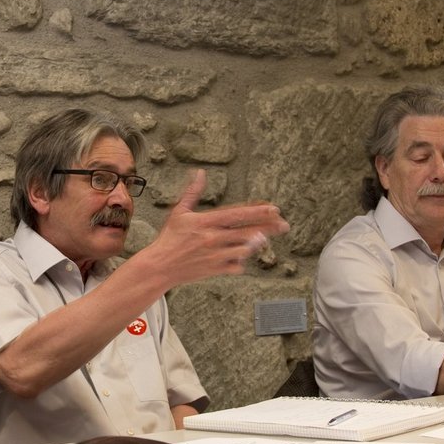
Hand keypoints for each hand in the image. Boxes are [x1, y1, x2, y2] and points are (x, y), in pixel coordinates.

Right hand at [146, 170, 289, 287]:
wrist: (159, 266)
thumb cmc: (169, 238)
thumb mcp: (179, 212)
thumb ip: (193, 193)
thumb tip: (200, 173)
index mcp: (206, 222)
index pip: (238, 215)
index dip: (258, 212)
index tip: (274, 209)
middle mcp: (213, 238)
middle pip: (248, 232)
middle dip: (269, 228)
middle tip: (284, 225)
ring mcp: (215, 255)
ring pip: (245, 249)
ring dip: (254, 244)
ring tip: (261, 239)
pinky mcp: (215, 270)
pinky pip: (236, 266)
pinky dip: (240, 262)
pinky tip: (239, 257)